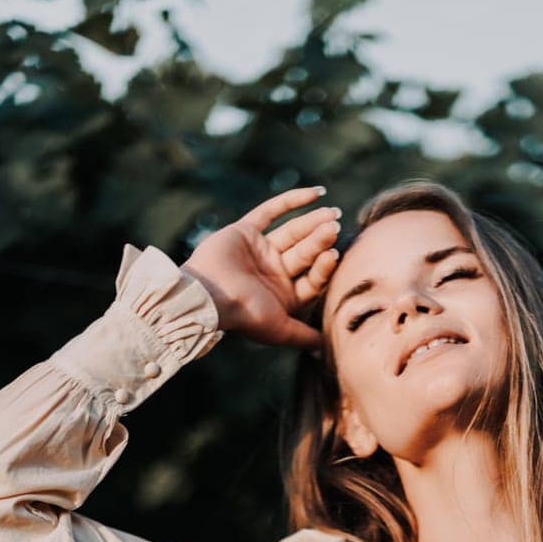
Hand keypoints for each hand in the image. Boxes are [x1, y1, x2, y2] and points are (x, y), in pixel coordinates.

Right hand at [180, 185, 340, 351]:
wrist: (208, 295)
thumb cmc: (244, 315)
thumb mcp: (279, 330)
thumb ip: (302, 336)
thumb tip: (324, 348)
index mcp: (284, 295)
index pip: (312, 278)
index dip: (324, 267)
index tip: (334, 255)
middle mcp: (274, 273)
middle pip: (304, 253)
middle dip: (319, 241)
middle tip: (334, 227)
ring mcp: (261, 251)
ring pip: (292, 232)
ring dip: (311, 222)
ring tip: (331, 213)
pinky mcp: (245, 231)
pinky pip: (271, 211)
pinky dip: (292, 201)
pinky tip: (316, 192)